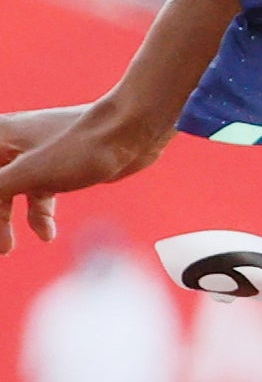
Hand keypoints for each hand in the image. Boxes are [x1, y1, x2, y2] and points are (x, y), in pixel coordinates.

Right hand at [0, 99, 168, 253]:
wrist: (129, 134)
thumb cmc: (77, 147)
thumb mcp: (25, 175)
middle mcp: (10, 143)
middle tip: (1, 246)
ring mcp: (34, 155)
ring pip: (11, 192)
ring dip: (7, 220)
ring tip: (7, 248)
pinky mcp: (58, 166)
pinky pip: (38, 193)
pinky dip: (39, 214)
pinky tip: (46, 234)